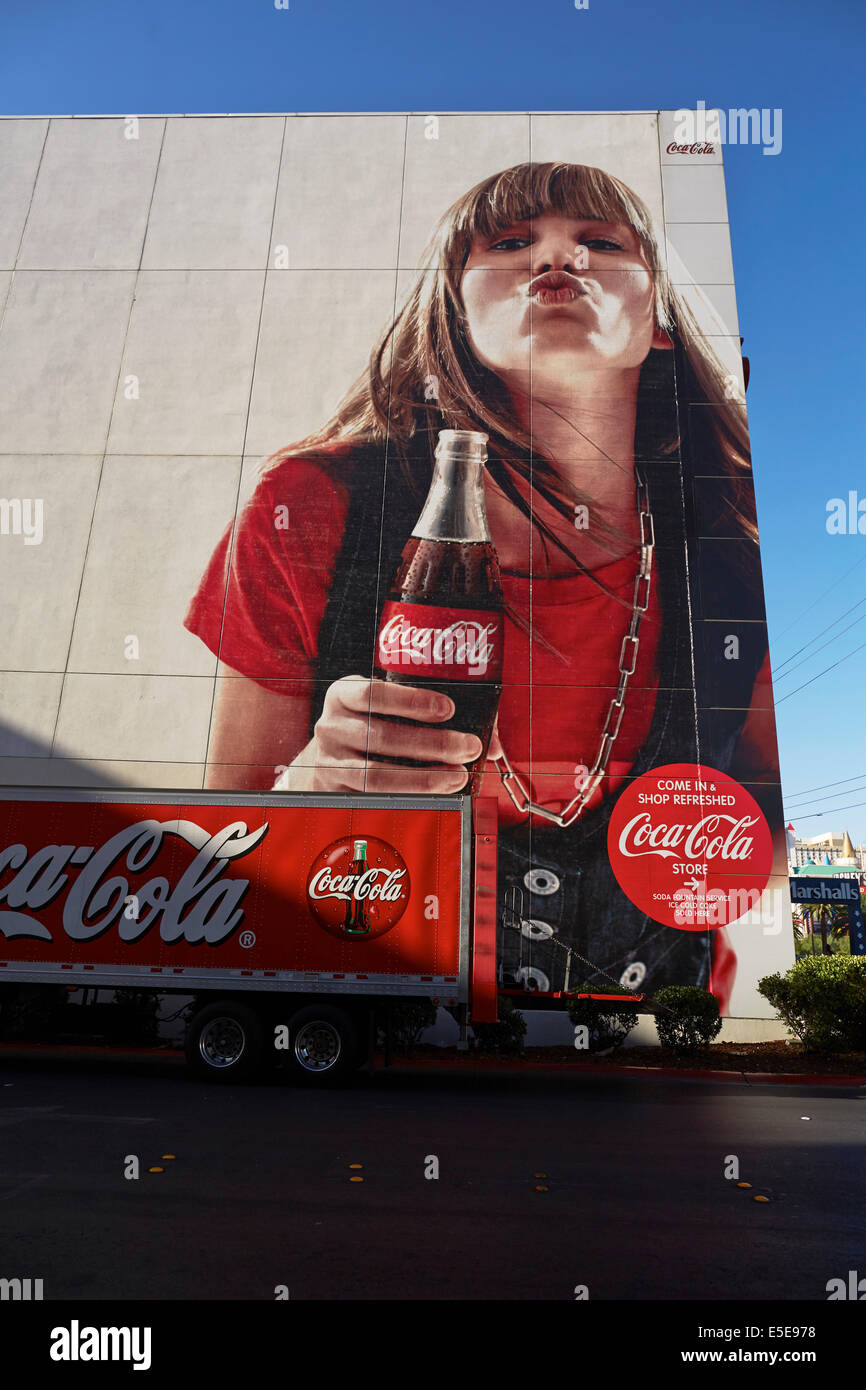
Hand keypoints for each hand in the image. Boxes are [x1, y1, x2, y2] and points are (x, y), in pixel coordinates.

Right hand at [274, 675, 482, 792]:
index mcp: (344, 695)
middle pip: (382, 737)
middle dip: (432, 744)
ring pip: (376, 775)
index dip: (412, 700)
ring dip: (423, 779)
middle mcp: (331, 726)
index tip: (448, 709)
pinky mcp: (333, 792)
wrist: (321, 760)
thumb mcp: (386, 709)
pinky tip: (434, 795)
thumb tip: (493, 743)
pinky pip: (373, 798)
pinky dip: (408, 798)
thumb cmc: (369, 727)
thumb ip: (437, 715)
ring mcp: (328, 762)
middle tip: (467, 748)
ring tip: (457, 776)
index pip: (373, 693)